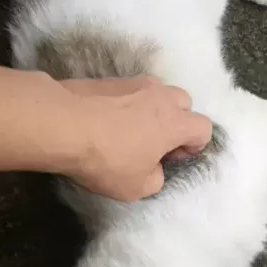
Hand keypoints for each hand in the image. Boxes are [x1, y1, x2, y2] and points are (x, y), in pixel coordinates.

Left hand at [60, 76, 212, 200]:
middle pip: (184, 103)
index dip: (195, 145)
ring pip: (157, 92)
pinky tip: (108, 120)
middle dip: (177, 122)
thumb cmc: (107, 159)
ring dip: (153, 109)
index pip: (203, 128)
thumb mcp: (137, 187)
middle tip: (156, 142)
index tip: (174, 158)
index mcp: (175, 122)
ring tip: (132, 128)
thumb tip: (154, 168)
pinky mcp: (109, 79)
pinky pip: (130, 91)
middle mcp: (160, 96)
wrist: (62, 124)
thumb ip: (156, 178)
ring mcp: (134, 82)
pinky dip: (128, 103)